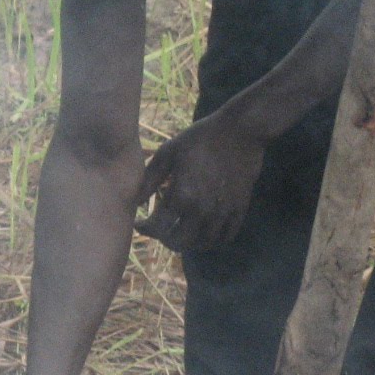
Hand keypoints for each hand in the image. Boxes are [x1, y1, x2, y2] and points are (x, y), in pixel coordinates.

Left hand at [134, 114, 264, 252]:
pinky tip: (204, 232)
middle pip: (178, 242)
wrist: (241, 130)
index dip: (145, 229)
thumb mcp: (168, 153)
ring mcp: (222, 212)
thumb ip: (149, 179)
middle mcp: (201, 210)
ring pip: (202, 244)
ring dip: (188, 243)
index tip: (140, 224)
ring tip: (181, 232)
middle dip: (164, 239)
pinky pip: (225, 237)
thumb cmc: (200, 138)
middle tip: (161, 230)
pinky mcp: (239, 210)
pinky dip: (212, 240)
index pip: (157, 227)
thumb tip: (134, 202)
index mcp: (181, 195)